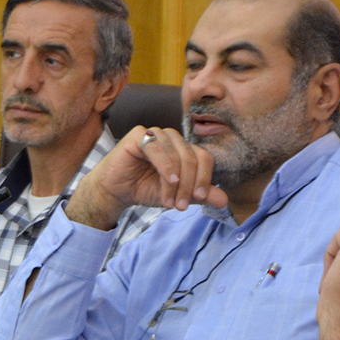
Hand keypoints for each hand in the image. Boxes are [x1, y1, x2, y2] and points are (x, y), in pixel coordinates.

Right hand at [66, 126, 227, 229]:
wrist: (115, 191)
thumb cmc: (144, 189)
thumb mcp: (177, 195)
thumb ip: (199, 195)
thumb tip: (224, 200)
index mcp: (184, 149)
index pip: (204, 158)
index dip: (205, 178)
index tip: (200, 198)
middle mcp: (173, 138)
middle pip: (193, 157)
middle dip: (190, 185)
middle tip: (182, 205)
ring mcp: (156, 134)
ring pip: (178, 154)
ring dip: (177, 181)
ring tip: (169, 201)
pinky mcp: (139, 135)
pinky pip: (159, 148)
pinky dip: (166, 167)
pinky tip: (168, 181)